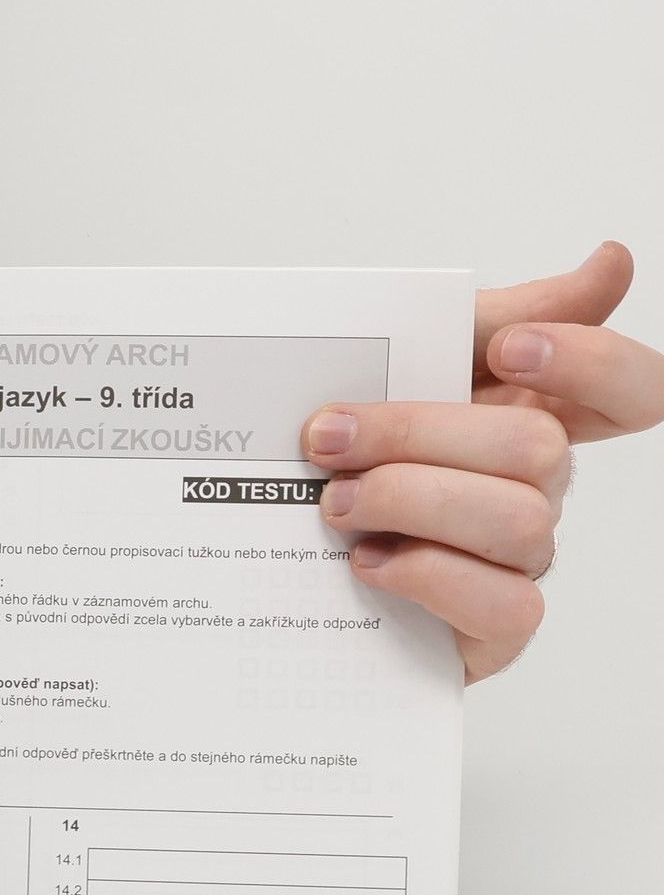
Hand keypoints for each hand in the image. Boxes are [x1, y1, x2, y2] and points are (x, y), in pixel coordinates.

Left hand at [301, 242, 663, 681]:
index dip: (594, 365)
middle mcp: (538, 490)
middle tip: (328, 438)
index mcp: (532, 417)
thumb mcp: (404, 374)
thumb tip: (612, 263)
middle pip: (538, 449)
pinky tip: (367, 562)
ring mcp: (519, 562)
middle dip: (420, 435)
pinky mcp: (492, 631)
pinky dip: (427, 575)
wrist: (267, 554)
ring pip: (516, 521)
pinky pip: (503, 604)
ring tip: (335, 503)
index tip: (510, 348)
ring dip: (410, 502)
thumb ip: (493, 319)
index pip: (633, 392)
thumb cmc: (351, 464)